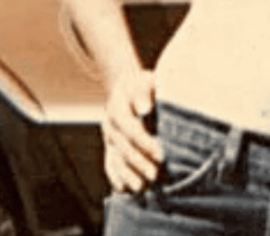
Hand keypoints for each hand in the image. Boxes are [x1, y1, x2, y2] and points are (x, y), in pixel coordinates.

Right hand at [102, 69, 163, 192]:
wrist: (124, 85)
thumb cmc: (140, 84)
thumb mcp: (143, 80)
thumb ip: (143, 92)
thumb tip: (144, 109)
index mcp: (117, 108)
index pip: (131, 129)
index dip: (145, 143)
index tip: (161, 154)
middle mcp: (109, 125)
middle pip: (123, 147)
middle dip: (139, 163)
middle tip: (156, 175)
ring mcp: (108, 137)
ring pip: (115, 158)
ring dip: (127, 174)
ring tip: (141, 187)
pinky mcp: (109, 146)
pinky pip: (109, 163)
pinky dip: (116, 177)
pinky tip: (124, 189)